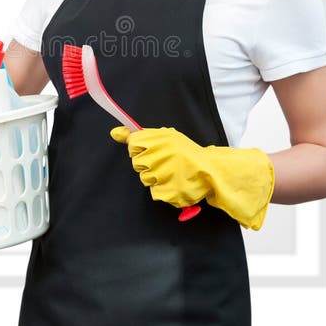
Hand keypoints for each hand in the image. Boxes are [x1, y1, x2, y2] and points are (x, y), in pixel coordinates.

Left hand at [110, 126, 274, 229]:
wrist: (211, 170)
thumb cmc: (185, 152)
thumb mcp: (163, 137)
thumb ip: (137, 135)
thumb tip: (114, 132)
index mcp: (158, 138)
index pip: (133, 144)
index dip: (141, 149)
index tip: (152, 150)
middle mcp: (159, 155)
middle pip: (137, 163)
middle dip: (148, 164)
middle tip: (166, 162)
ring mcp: (163, 174)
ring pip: (145, 178)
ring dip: (156, 177)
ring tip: (172, 172)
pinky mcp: (168, 192)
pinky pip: (155, 192)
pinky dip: (163, 190)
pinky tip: (174, 182)